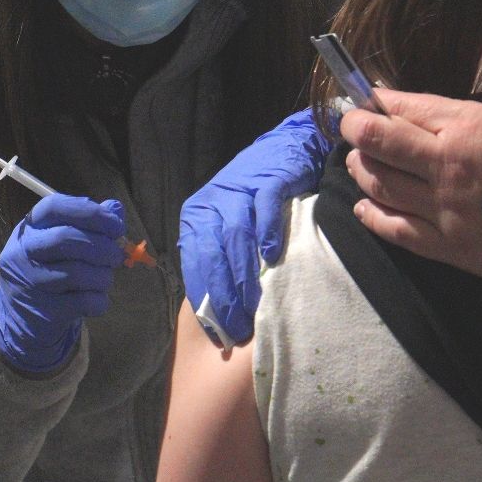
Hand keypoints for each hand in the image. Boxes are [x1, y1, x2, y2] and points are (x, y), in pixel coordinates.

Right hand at [0, 193, 126, 374]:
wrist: (23, 316)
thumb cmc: (52, 268)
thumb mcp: (64, 240)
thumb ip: (91, 222)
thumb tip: (115, 209)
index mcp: (29, 227)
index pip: (54, 207)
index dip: (90, 212)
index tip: (116, 224)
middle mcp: (22, 252)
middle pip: (64, 238)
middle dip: (101, 246)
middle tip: (117, 255)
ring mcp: (29, 283)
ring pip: (76, 273)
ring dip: (103, 275)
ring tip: (104, 278)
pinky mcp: (42, 311)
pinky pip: (83, 301)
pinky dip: (100, 300)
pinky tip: (97, 298)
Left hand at [178, 107, 334, 347]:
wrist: (286, 150)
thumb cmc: (257, 200)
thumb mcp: (231, 226)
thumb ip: (223, 258)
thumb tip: (221, 313)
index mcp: (197, 217)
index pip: (195, 263)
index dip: (205, 299)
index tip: (218, 331)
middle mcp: (212, 202)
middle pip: (212, 253)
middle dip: (223, 295)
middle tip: (238, 327)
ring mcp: (239, 189)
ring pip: (234, 235)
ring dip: (243, 274)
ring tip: (254, 305)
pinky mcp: (268, 179)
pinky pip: (264, 209)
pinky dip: (266, 234)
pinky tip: (272, 257)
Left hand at [340, 89, 481, 280]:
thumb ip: (452, 115)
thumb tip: (406, 107)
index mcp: (464, 127)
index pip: (403, 108)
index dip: (373, 102)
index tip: (361, 101)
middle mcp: (446, 167)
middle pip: (380, 144)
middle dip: (357, 131)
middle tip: (352, 128)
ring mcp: (444, 209)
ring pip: (381, 185)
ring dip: (362, 170)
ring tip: (358, 162)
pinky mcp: (448, 246)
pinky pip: (396, 230)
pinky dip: (373, 216)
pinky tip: (364, 206)